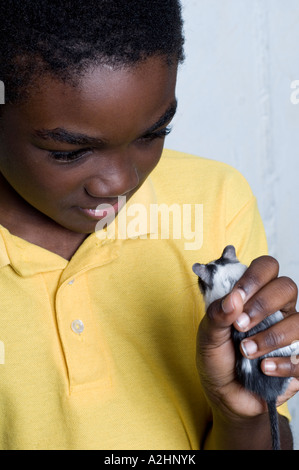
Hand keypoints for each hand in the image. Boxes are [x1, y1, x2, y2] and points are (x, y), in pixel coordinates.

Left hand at [196, 255, 298, 419]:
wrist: (225, 396)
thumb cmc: (217, 359)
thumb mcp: (207, 337)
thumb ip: (216, 315)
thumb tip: (233, 298)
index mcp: (254, 296)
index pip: (266, 267)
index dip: (255, 277)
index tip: (237, 296)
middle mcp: (277, 310)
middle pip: (287, 288)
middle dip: (263, 304)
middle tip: (240, 325)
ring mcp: (291, 334)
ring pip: (298, 321)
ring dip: (270, 337)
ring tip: (246, 351)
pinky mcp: (298, 360)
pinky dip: (284, 363)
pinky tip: (264, 369)